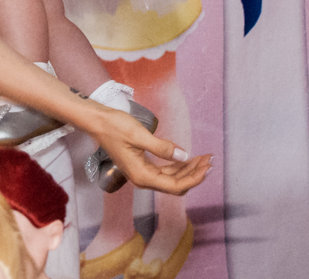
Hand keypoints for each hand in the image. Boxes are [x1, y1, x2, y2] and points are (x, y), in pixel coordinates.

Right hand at [92, 106, 211, 194]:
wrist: (97, 122)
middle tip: (210, 160)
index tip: (208, 167)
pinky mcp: (142, 166)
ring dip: (188, 170)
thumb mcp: (140, 135)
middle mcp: (143, 179)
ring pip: (171, 178)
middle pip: (175, 184)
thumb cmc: (115, 127)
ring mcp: (143, 173)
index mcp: (142, 176)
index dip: (194, 178)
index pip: (175, 185)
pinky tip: (187, 158)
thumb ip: (163, 147)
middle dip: (195, 173)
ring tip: (203, 158)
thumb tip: (184, 156)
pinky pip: (165, 171)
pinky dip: (178, 165)